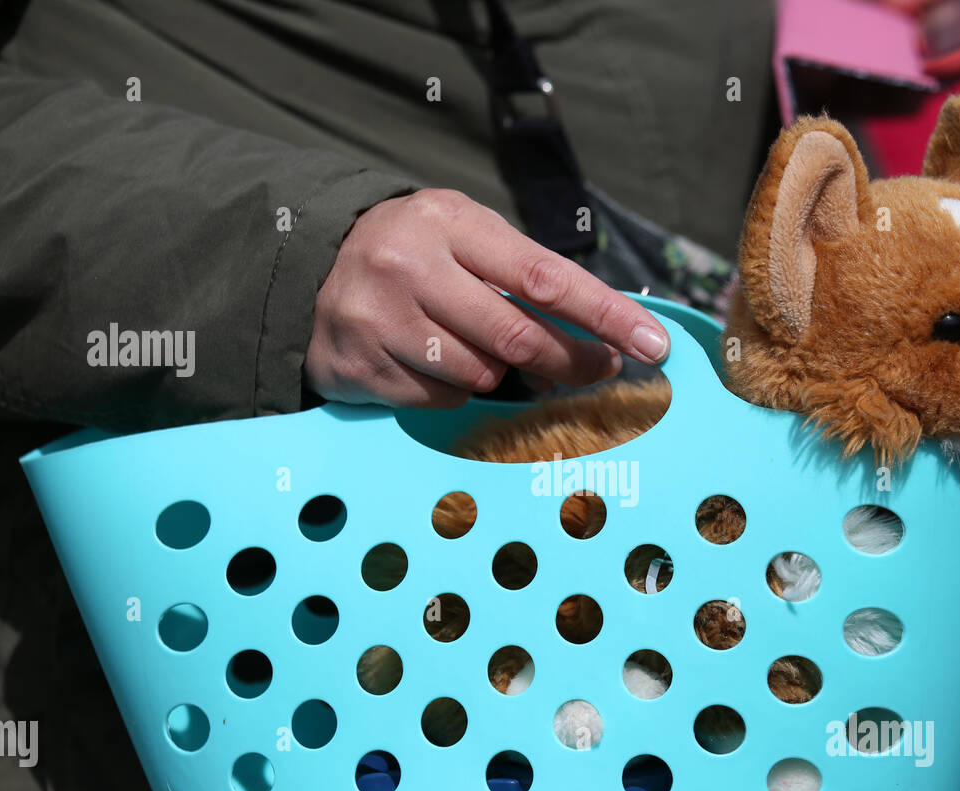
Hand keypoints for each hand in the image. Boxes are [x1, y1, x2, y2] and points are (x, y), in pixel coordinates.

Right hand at [303, 188, 670, 407]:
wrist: (308, 269)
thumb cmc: (414, 255)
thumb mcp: (464, 237)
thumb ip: (524, 277)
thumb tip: (601, 337)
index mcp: (449, 222)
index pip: (544, 277)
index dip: (606, 315)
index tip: (652, 344)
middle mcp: (410, 266)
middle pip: (519, 338)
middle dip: (572, 361)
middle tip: (601, 370)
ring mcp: (380, 319)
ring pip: (480, 376)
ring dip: (502, 376)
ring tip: (484, 352)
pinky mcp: (360, 366)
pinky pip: (440, 399)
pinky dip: (455, 392)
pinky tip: (436, 365)